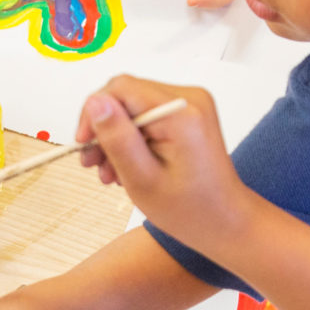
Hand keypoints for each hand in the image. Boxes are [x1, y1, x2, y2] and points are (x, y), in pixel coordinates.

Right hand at [77, 77, 255, 249]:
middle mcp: (190, 98)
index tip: (84, 144)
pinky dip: (133, 138)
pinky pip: (147, 115)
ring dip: (116, 137)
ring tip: (110, 173)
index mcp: (181, 113)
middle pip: (126, 96)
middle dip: (105, 129)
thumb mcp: (142, 179)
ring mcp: (191, 104)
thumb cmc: (190, 210)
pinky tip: (128, 165)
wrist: (225, 221)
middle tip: (93, 164)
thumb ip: (117, 137)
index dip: (94, 113)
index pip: (121, 89)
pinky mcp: (188, 113)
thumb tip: (95, 102)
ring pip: (133, 107)